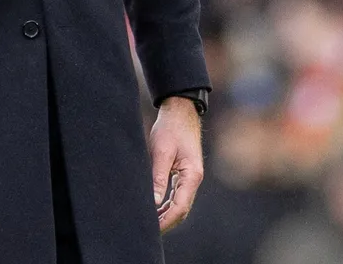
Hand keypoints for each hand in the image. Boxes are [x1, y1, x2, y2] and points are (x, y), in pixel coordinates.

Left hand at [149, 96, 203, 232]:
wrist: (180, 113)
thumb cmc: (170, 129)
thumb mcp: (161, 152)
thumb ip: (158, 177)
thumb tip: (154, 201)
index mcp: (192, 176)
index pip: (180, 207)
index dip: (166, 220)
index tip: (152, 228)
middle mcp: (194, 180)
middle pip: (182, 209)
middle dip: (167, 222)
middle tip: (149, 230)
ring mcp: (190, 178)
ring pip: (180, 204)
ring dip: (167, 214)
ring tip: (150, 223)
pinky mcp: (185, 174)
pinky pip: (178, 195)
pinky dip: (168, 204)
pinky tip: (157, 208)